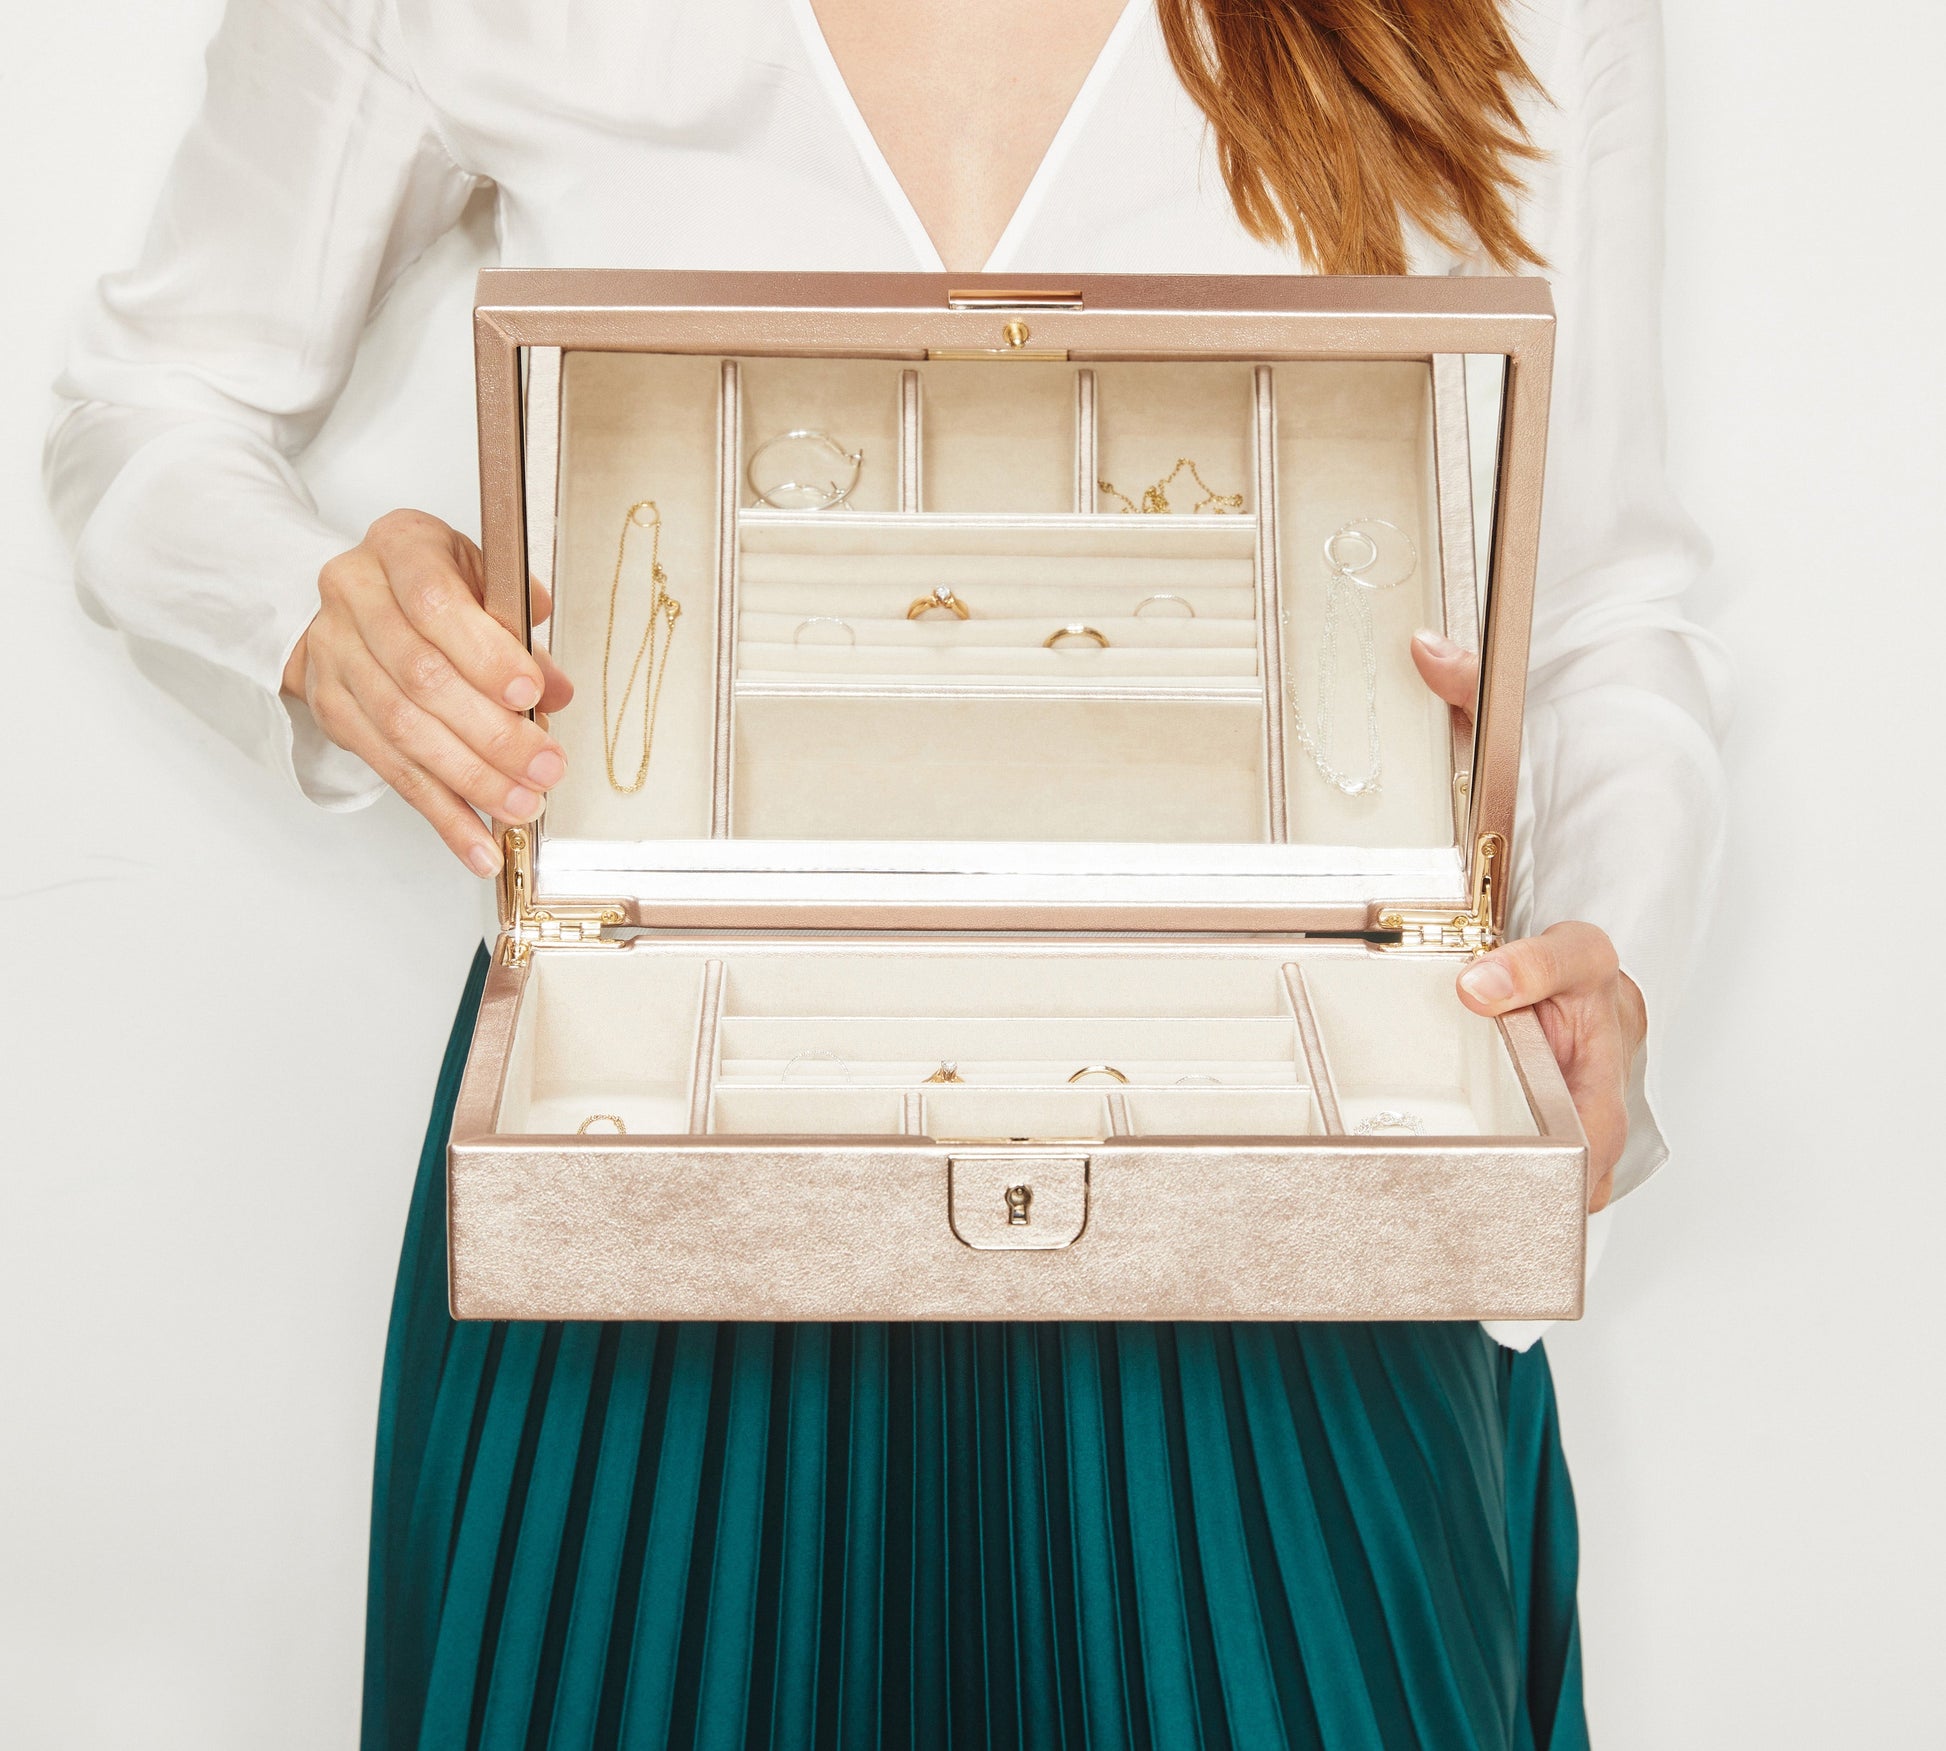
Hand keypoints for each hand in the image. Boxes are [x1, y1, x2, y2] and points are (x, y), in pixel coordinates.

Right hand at [282, 509, 572, 875]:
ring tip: (521, 808)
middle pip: (422, 678)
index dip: (484, 655)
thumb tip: (556, 691)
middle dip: (491, 734)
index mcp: (400, 547)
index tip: (529, 695)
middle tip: (544, 769)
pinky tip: (477, 845)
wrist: (355, 599)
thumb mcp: (482, 579)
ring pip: (403, 732)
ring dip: (470, 780)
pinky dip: (441, 814)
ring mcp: (336, 656)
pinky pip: (391, 771)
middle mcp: (355, 597)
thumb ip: (520, 628)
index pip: (435, 604)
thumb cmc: (434, 584)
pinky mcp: (334, 711)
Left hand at [1411, 629, 1644, 1209]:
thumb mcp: (1504, 781)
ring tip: (1533, 1227)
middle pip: (1602, 1071)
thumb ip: (1470, 714)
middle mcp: (1603, 1015)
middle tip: (1538, 1154)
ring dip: (1573, 1174)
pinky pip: (1577, 1157)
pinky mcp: (1584, 1103)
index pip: (1577, 956)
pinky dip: (1561, 1194)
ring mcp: (1600, 1064)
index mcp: (1585, 949)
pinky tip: (1529, 1235)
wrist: (1593, 921)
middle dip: (1575, 1115)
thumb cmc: (1539, 860)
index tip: (1478, 982)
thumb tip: (1422, 648)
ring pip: (1599, 1130)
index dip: (1534, 971)